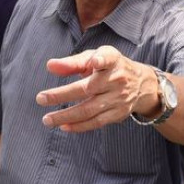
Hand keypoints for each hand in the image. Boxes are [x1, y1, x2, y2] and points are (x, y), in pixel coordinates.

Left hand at [35, 46, 158, 132]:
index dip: (101, 60)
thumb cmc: (110, 67)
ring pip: (90, 109)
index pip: (107, 58)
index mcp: (112, 60)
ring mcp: (119, 98)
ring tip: (47, 119)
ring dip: (66, 116)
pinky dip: (79, 126)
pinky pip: (97, 122)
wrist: (142, 84)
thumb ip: (72, 62)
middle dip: (62, 95)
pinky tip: (63, 126)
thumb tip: (50, 66)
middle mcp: (117, 79)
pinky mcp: (119, 114)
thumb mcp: (95, 57)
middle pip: (88, 89)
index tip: (94, 61)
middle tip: (40, 99)